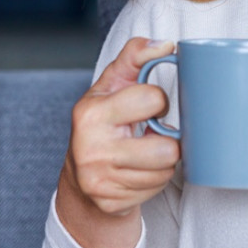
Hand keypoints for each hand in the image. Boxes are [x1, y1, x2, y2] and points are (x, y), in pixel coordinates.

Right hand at [55, 37, 179, 247]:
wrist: (80, 176)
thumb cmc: (103, 121)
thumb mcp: (112, 84)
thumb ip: (135, 56)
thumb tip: (165, 44)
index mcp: (92, 113)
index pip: (152, 99)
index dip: (158, 101)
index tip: (149, 106)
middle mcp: (91, 149)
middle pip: (166, 149)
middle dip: (167, 140)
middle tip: (152, 134)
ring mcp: (99, 180)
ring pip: (165, 170)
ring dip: (164, 161)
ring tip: (147, 152)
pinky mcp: (109, 202)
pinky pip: (156, 188)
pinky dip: (155, 179)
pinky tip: (141, 170)